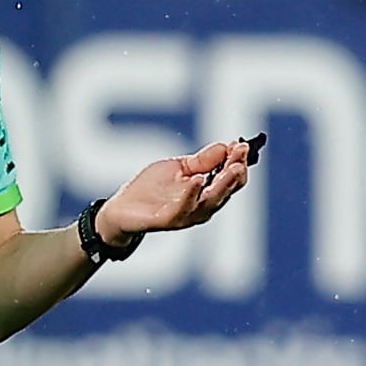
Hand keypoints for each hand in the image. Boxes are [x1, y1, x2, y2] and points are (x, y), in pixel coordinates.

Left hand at [94, 136, 254, 250]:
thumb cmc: (151, 190)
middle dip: (236, 172)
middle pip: (226, 191)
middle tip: (241, 154)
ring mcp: (186, 215)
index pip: (230, 179)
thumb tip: (225, 146)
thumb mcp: (179, 168)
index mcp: (206, 193)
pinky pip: (183, 209)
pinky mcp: (167, 220)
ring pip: (211, 201)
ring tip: (231, 166)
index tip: (243, 145)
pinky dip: (191, 194)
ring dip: (223, 184)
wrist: (122, 208)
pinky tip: (198, 180)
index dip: (238, 162)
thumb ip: (202, 160)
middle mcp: (201, 207)